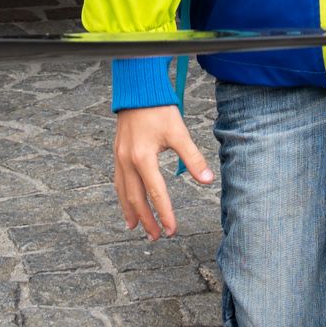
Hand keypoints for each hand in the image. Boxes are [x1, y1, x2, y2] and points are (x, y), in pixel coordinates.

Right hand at [113, 104, 211, 240]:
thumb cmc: (159, 109)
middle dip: (147, 219)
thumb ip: (192, 158)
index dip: (165, 213)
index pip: (156, 193)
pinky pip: (118, 181)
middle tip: (157, 237)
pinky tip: (126, 204)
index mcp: (143, 158)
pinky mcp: (117, 153)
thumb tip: (208, 180)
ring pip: (123, 192)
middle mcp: (127, 161)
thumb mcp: (179, 132)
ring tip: (136, 228)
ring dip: (131, 211)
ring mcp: (119, 158)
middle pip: (136, 198)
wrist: (138, 90)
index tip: (172, 230)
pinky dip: (122, 196)